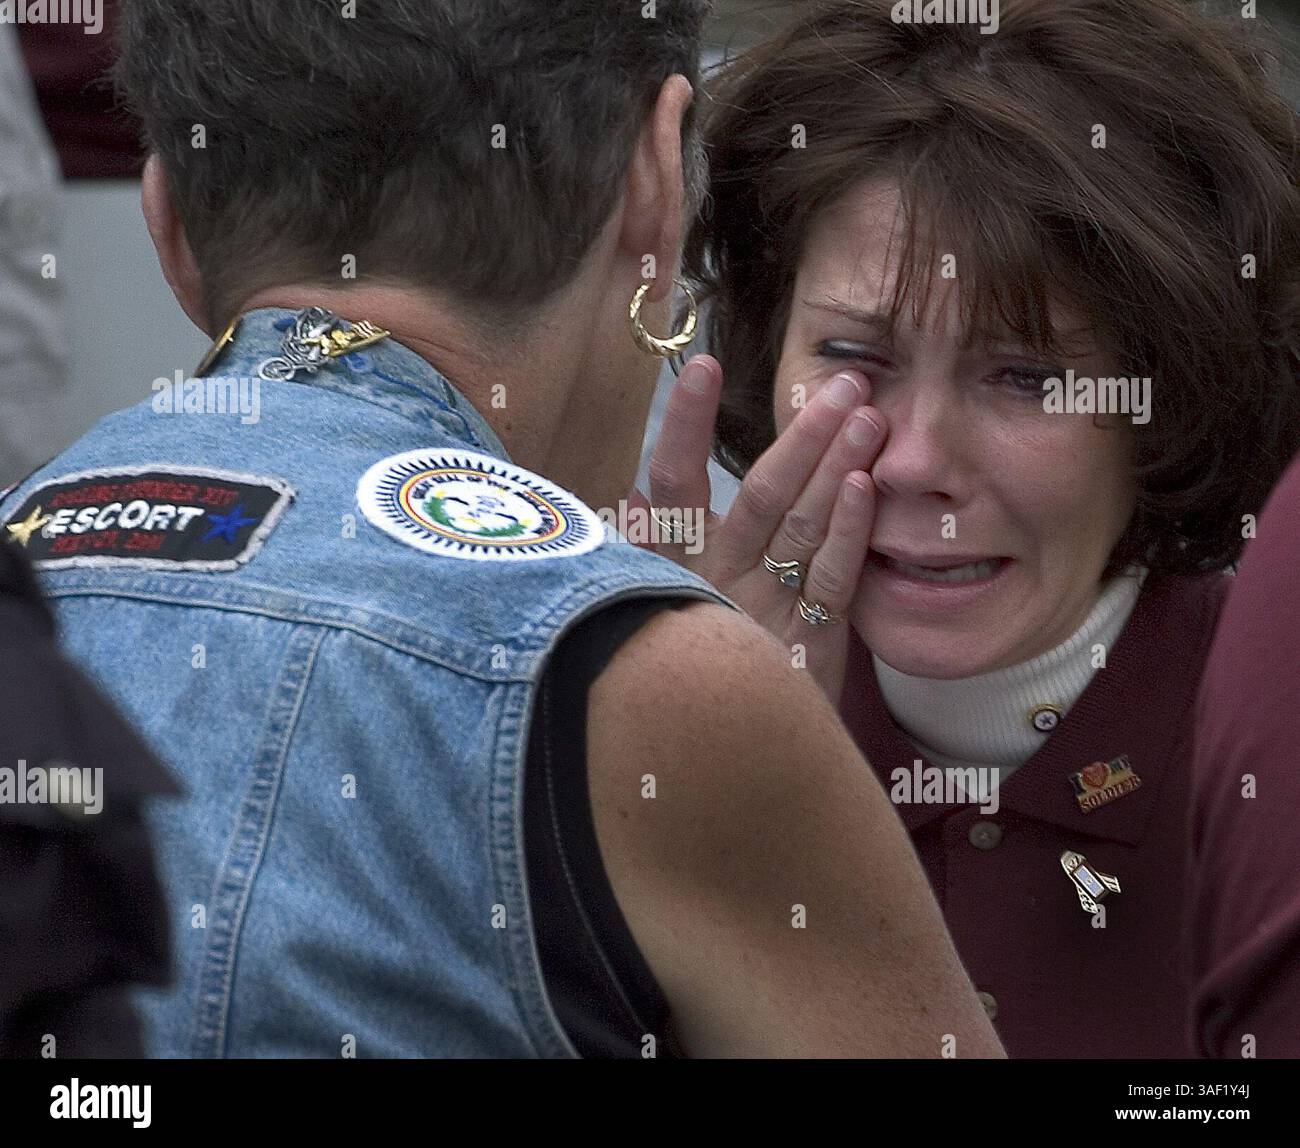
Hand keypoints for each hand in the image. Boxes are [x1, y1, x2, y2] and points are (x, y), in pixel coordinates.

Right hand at [629, 355, 885, 702]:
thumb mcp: (651, 604)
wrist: (724, 762)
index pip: (672, 484)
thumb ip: (645, 551)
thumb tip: (630, 496)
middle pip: (759, 496)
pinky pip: (832, 578)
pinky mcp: (811, 639)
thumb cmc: (688, 664)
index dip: (687, 426)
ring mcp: (765, 611)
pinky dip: (848, 530)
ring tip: (868, 413)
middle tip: (844, 384)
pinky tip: (865, 485)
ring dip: (836, 465)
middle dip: (802, 435)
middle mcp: (716, 583)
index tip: (702, 366)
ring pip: (802, 527)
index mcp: (672, 566)